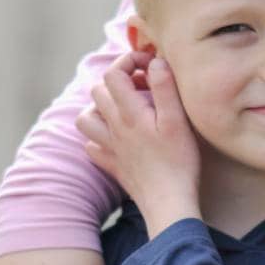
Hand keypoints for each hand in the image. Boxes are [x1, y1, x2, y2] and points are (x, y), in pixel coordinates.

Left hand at [77, 51, 201, 236]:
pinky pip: (92, 146)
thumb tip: (155, 62)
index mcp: (129, 112)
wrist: (168, 202)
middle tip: (142, 86)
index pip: (113, 74)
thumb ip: (165, 87)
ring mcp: (110, 147)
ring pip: (86, 118)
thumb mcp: (177, 120)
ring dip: (100, 108)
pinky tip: (116, 138)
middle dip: (117, 81)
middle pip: (98, 91)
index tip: (150, 66)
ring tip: (122, 109)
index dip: (129, 61)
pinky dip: (99, 138)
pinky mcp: (112, 165)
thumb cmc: (178, 161)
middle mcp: (114, 127)